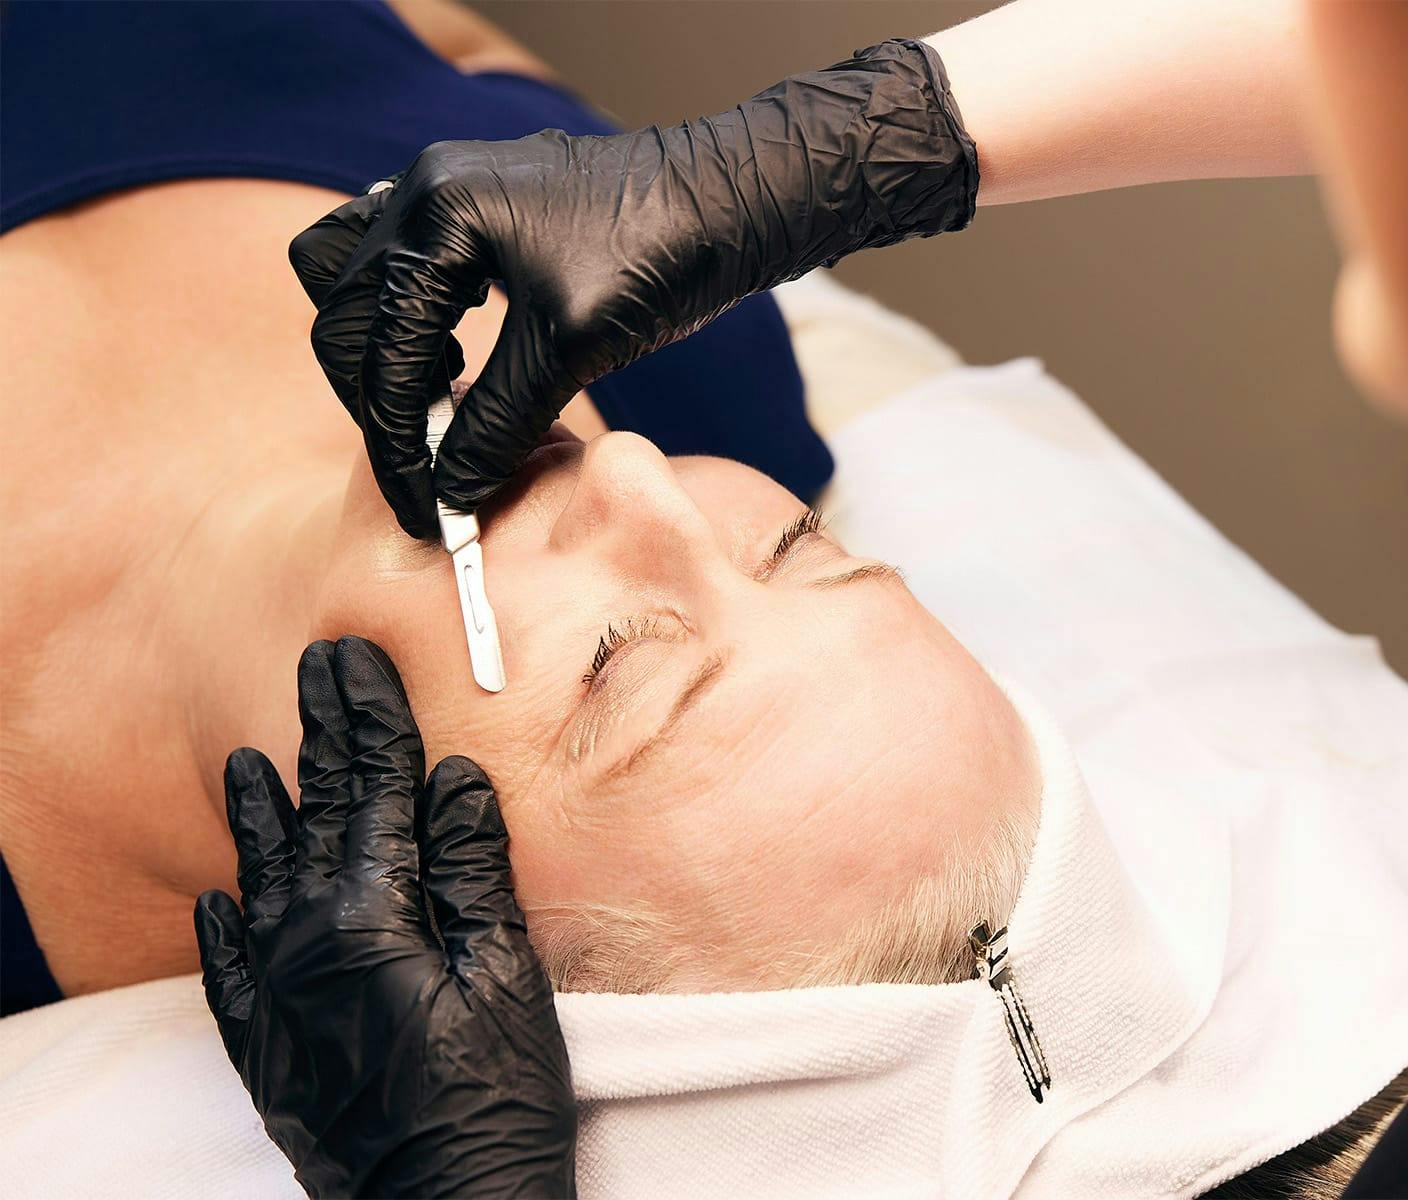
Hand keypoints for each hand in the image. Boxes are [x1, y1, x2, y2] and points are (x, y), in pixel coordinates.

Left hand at [194, 637, 574, 1198]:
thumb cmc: (492, 1095)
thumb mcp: (506, 971)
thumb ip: (471, 869)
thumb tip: (455, 781)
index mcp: (368, 914)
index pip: (372, 789)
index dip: (369, 719)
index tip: (358, 662)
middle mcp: (304, 942)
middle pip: (316, 814)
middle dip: (320, 736)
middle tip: (316, 670)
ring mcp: (276, 996)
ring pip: (263, 878)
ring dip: (258, 814)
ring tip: (244, 761)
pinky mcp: (268, 1048)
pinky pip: (228, 972)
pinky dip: (221, 928)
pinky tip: (216, 899)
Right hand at [289, 38, 976, 537]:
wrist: (731, 201)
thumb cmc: (660, 255)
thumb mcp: (569, 349)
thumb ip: (497, 420)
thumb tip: (447, 490)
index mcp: (436, 213)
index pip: (374, 345)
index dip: (395, 441)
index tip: (422, 508)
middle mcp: (425, 190)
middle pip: (343, 307)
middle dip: (376, 395)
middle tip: (422, 464)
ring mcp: (449, 193)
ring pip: (362, 278)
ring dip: (384, 349)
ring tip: (438, 407)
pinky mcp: (481, 211)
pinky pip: (409, 267)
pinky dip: (415, 320)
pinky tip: (460, 362)